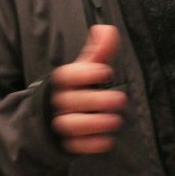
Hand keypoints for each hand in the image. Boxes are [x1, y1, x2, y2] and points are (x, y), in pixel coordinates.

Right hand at [50, 24, 127, 154]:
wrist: (54, 115)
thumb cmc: (77, 86)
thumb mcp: (87, 67)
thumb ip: (100, 49)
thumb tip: (107, 29)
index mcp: (63, 81)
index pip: (66, 75)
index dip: (85, 73)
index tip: (106, 72)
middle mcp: (58, 101)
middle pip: (71, 101)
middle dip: (97, 101)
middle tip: (120, 99)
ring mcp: (61, 123)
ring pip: (70, 125)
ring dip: (94, 124)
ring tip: (115, 121)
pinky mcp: (66, 143)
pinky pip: (74, 146)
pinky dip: (90, 145)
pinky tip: (107, 141)